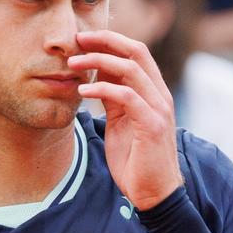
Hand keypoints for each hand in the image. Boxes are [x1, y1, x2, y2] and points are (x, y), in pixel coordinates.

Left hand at [70, 29, 182, 210]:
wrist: (153, 194)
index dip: (110, 40)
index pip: (136, 52)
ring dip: (98, 62)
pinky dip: (102, 90)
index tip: (83, 39)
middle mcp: (159, 95)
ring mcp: (158, 108)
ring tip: (73, 64)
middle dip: (105, 41)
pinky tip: (82, 92)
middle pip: (136, 51)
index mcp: (153, 92)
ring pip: (130, 69)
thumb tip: (97, 77)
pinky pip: (126, 96)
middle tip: (77, 40)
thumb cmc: (135, 160)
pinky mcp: (151, 125)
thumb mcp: (121, 122)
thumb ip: (114, 99)